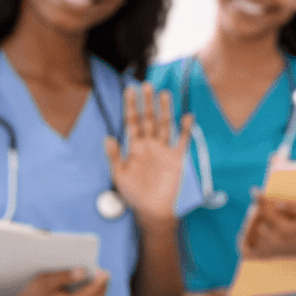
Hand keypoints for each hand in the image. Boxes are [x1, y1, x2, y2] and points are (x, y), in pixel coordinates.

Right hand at [10, 267, 110, 295]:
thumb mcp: (46, 281)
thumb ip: (65, 276)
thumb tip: (83, 271)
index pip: (96, 288)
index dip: (99, 275)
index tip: (99, 267)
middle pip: (101, 292)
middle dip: (98, 279)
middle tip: (94, 268)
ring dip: (97, 286)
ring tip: (90, 274)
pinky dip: (93, 293)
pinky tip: (87, 284)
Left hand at [106, 82, 193, 227]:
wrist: (153, 210)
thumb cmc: (134, 194)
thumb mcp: (119, 175)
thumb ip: (114, 156)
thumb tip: (108, 137)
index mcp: (135, 147)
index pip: (132, 122)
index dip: (130, 107)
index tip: (129, 90)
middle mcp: (150, 145)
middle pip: (149, 119)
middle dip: (147, 103)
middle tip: (146, 85)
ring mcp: (164, 150)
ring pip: (165, 125)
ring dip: (165, 110)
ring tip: (164, 94)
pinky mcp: (177, 158)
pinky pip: (182, 140)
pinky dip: (185, 129)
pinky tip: (187, 116)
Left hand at [239, 192, 295, 260]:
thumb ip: (293, 205)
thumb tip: (276, 202)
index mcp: (285, 230)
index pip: (265, 213)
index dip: (260, 200)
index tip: (255, 191)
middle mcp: (275, 242)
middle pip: (254, 224)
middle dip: (256, 212)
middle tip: (260, 206)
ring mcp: (271, 251)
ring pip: (247, 238)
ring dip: (250, 225)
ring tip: (256, 216)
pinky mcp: (269, 256)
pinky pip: (248, 253)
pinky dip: (243, 243)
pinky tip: (247, 232)